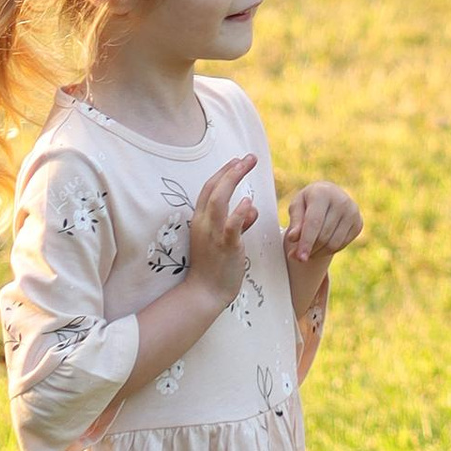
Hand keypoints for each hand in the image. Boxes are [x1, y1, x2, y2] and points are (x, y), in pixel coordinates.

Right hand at [187, 154, 259, 303]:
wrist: (205, 292)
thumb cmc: (215, 265)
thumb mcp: (223, 238)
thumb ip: (237, 222)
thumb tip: (250, 209)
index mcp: (200, 221)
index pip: (208, 190)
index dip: (222, 173)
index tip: (236, 161)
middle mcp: (203, 224)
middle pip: (213, 189)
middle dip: (230, 170)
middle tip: (248, 157)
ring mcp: (213, 235)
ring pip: (219, 201)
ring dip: (233, 180)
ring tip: (247, 164)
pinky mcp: (225, 247)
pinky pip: (231, 226)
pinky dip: (239, 213)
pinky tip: (248, 202)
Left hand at [286, 180, 363, 264]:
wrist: (329, 195)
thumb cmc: (309, 202)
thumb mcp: (297, 207)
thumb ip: (295, 222)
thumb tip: (293, 238)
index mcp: (323, 193)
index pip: (314, 222)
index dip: (306, 242)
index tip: (300, 258)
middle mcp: (342, 201)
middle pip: (323, 236)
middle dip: (309, 249)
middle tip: (297, 255)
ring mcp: (353, 212)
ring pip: (333, 244)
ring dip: (318, 252)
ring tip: (308, 251)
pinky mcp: (359, 223)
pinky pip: (341, 245)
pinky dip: (328, 251)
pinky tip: (320, 246)